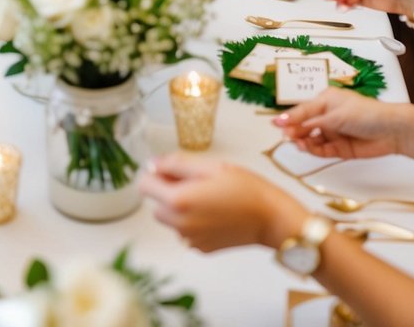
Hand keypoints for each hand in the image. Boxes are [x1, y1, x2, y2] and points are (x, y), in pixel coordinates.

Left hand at [140, 153, 283, 251]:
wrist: (269, 218)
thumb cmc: (244, 187)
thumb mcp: (210, 166)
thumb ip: (176, 165)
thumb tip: (153, 164)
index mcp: (179, 201)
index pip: (144, 186)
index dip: (156, 175)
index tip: (173, 170)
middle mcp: (179, 225)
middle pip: (156, 205)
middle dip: (168, 192)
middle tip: (196, 181)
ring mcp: (190, 240)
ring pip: (171, 219)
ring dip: (180, 207)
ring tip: (209, 197)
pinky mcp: (201, 249)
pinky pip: (186, 231)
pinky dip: (193, 221)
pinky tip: (215, 213)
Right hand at [273, 87, 402, 160]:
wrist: (392, 131)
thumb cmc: (366, 113)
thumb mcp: (335, 114)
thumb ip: (311, 121)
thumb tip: (288, 122)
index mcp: (326, 100)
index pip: (303, 109)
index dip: (289, 117)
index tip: (275, 125)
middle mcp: (328, 116)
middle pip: (305, 124)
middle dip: (295, 130)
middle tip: (286, 137)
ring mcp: (334, 132)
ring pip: (312, 138)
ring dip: (304, 141)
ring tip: (299, 144)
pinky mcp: (340, 148)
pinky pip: (322, 150)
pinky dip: (314, 150)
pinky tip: (308, 148)